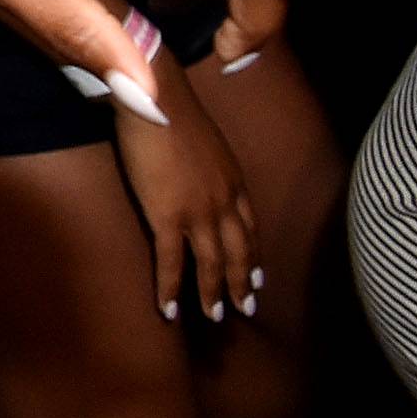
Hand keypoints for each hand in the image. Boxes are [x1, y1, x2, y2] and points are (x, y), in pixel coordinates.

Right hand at [115, 67, 258, 323]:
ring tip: (214, 316)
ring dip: (214, 293)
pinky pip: (171, 262)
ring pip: (212, 264)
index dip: (254, 256)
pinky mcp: (168, 217)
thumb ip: (207, 163)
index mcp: (233, 183)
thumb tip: (197, 169)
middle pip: (239, 252)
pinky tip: (170, 309)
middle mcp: (224, 203)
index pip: (249, 228)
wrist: (158, 101)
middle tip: (245, 308)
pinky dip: (171, 289)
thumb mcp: (206, 141)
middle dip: (243, 283)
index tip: (258, 277)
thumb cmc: (174, 112)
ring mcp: (198, 213)